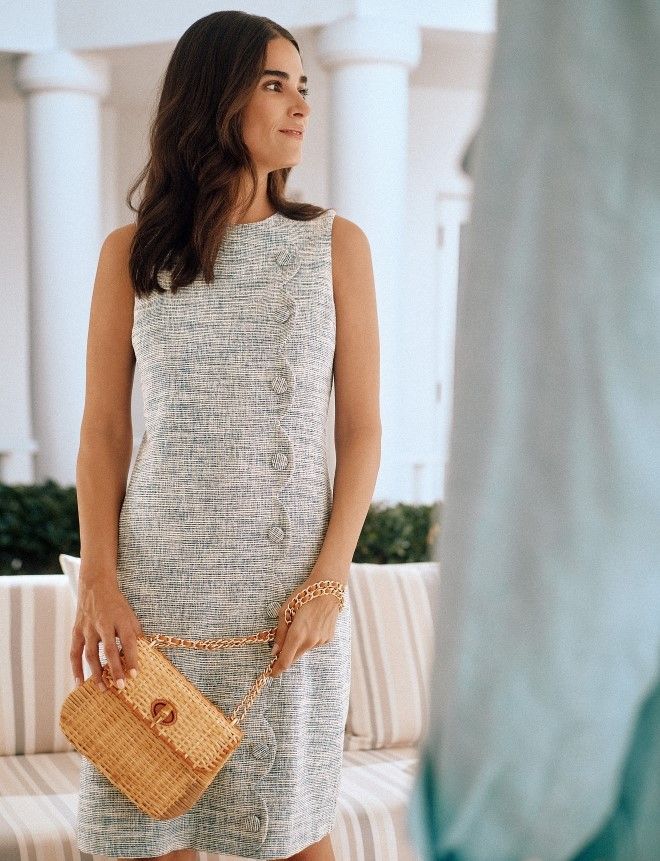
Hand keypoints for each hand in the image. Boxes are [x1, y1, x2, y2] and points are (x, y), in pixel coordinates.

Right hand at [69, 568, 145, 692]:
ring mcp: (88, 628)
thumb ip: (136, 635)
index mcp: (121, 619)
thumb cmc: (117, 605)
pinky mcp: (76, 631)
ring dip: (96, 673)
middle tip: (120, 686)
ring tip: (103, 689)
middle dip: (115, 669)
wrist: (96, 586)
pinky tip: (79, 683)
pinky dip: (75, 668)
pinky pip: (74, 652)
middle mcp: (104, 624)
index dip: (132, 658)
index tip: (135, 675)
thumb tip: (143, 656)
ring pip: (91, 654)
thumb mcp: (131, 615)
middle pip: (109, 650)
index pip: (128, 641)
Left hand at [268, 579, 342, 677]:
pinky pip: (314, 644)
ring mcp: (321, 641)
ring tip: (300, 625)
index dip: (277, 669)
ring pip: (304, 650)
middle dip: (285, 657)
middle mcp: (310, 641)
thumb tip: (274, 651)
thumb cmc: (304, 595)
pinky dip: (309, 639)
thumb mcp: (286, 610)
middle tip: (278, 650)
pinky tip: (311, 624)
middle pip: (294, 658)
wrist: (328, 589)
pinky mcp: (328, 638)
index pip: (285, 660)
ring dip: (298, 645)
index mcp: (297, 634)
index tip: (271, 674)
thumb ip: (280, 633)